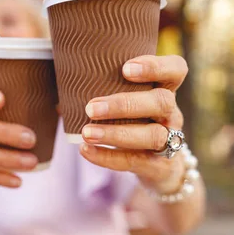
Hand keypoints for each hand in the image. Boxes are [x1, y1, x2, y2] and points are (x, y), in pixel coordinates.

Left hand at [79, 55, 187, 193]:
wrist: (158, 168)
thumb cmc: (134, 125)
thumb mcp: (126, 107)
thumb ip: (100, 96)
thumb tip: (58, 100)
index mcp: (165, 90)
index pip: (176, 69)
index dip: (155, 66)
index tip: (125, 68)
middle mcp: (171, 113)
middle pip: (161, 102)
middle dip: (124, 104)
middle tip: (91, 108)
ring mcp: (170, 140)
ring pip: (151, 135)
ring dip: (116, 133)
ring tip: (87, 133)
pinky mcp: (160, 166)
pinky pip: (136, 161)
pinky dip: (109, 157)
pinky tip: (86, 151)